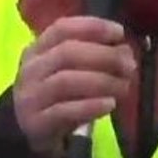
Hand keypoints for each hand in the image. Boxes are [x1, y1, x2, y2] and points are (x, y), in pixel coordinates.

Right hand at [13, 16, 135, 157]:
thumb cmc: (55, 94)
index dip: (93, 27)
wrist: (27, 130)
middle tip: (130, 65)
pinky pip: (64, 111)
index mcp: (38, 48)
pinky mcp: (36, 123)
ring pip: (65, 81)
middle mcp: (31, 69)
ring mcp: (31, 96)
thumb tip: (125, 51)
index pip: (62, 28)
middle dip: (104, 56)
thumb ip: (91, 56)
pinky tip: (110, 104)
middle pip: (67, 53)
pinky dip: (91, 106)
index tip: (119, 33)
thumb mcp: (66, 70)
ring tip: (124, 86)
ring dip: (101, 81)